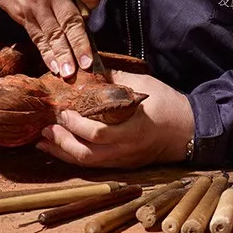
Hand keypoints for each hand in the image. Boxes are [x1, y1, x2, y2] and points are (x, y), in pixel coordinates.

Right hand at [0, 0, 105, 77]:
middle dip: (81, 44)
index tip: (92, 4)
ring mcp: (35, 4)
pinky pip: (37, 36)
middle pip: (72, 21)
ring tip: (72, 73)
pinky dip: (46, 52)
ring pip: (54, 34)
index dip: (95, 0)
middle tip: (89, 64)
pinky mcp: (21, 14)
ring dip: (64, 55)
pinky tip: (54, 66)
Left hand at [35, 70, 193, 168]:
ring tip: (44, 141)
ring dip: (63, 152)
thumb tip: (90, 68)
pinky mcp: (123, 164)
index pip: (98, 134)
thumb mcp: (144, 85)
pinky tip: (62, 148)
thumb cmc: (168, 104)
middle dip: (62, 143)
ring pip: (88, 163)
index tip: (63, 112)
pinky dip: (75, 156)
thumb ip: (116, 78)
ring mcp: (124, 160)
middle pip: (87, 155)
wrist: (188, 130)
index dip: (76, 126)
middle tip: (44, 129)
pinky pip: (94, 164)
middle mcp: (125, 149)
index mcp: (132, 129)